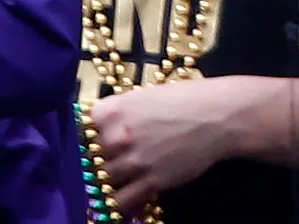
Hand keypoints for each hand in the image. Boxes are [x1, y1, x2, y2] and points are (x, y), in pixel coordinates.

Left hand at [86, 75, 298, 197]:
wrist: (220, 115)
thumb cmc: (184, 98)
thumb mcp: (144, 96)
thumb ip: (117, 112)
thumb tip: (94, 126)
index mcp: (114, 111)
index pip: (78, 132)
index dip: (82, 140)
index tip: (86, 145)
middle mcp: (118, 137)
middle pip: (88, 160)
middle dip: (93, 164)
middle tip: (101, 165)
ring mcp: (133, 162)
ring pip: (101, 183)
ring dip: (104, 184)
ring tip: (110, 182)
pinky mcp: (151, 182)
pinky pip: (121, 202)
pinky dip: (117, 203)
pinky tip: (121, 198)